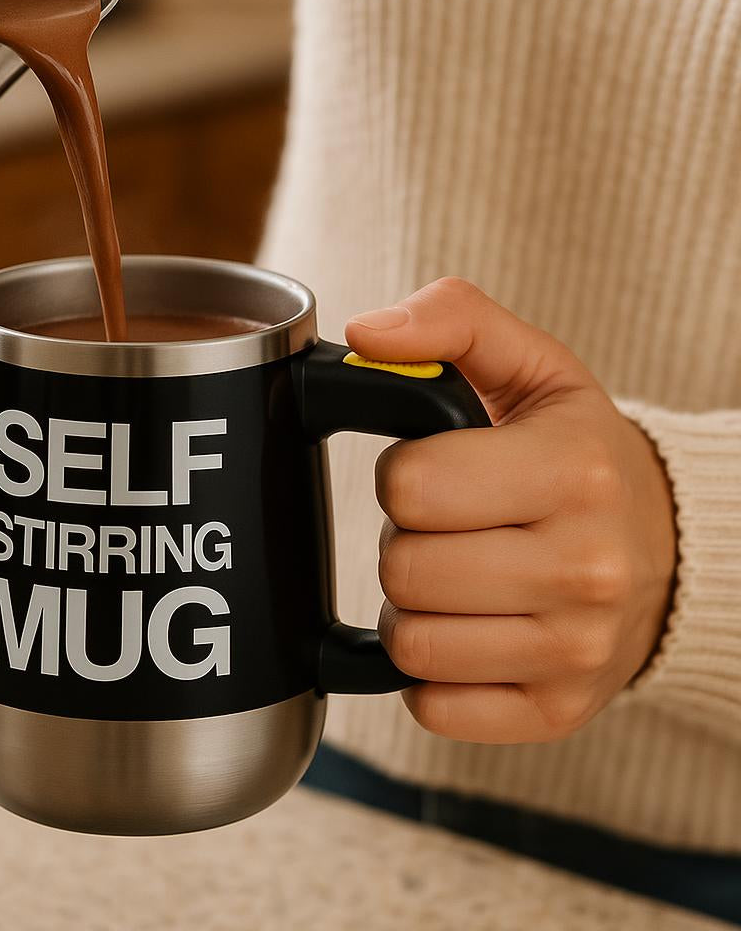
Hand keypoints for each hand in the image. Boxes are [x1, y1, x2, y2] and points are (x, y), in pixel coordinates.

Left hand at [346, 278, 676, 743]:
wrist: (668, 546)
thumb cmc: (580, 454)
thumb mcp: (532, 367)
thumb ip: (450, 322)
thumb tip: (364, 334)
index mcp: (573, 472)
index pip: (409, 485)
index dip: (402, 475)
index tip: (436, 471)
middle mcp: (585, 569)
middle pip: (403, 570)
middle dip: (406, 541)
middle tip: (451, 528)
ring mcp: (574, 651)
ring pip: (410, 645)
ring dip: (415, 608)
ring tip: (461, 576)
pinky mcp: (554, 710)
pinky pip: (433, 707)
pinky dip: (432, 672)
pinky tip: (470, 630)